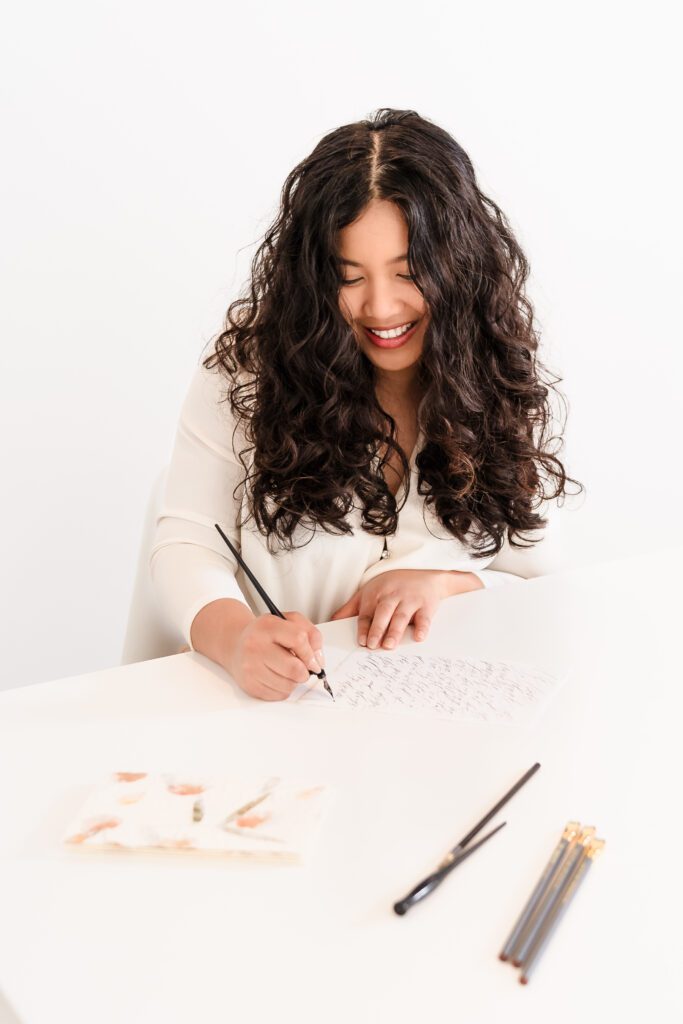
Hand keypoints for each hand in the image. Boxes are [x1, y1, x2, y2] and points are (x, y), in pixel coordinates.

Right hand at [228, 611, 324, 701]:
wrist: (237, 645)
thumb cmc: (266, 634)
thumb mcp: (289, 622)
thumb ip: (310, 634)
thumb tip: (318, 659)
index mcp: (267, 626)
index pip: (298, 639)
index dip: (311, 652)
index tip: (313, 659)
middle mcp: (255, 646)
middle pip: (294, 668)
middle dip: (305, 671)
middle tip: (303, 668)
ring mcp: (250, 667)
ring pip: (289, 685)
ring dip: (294, 681)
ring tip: (286, 670)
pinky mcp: (250, 685)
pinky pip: (279, 695)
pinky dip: (284, 689)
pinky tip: (277, 677)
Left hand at [330, 569, 483, 648]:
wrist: (424, 572)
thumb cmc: (393, 585)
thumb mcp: (370, 591)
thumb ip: (352, 607)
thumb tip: (333, 621)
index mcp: (376, 594)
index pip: (367, 613)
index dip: (364, 627)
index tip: (362, 641)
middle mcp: (392, 596)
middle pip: (383, 613)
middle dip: (377, 629)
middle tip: (373, 645)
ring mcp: (410, 600)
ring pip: (401, 616)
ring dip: (395, 631)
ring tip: (389, 645)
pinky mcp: (426, 605)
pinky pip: (424, 617)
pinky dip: (422, 627)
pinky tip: (418, 637)